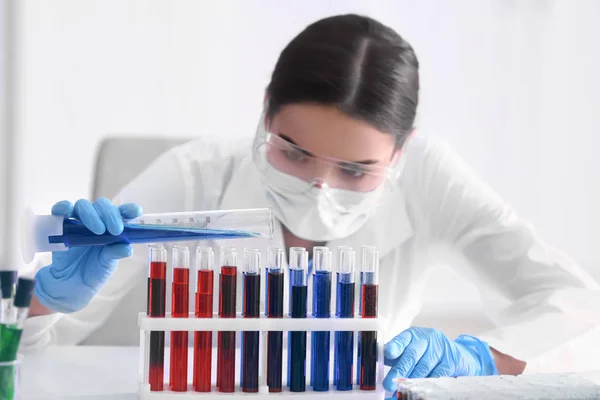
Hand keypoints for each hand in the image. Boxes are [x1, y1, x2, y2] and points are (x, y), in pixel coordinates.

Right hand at [34, 198, 141, 312]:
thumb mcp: (107, 264)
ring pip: (83, 206)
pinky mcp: (60, 225)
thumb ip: (115, 254)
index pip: (122, 212)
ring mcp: (78, 221)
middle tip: (116, 230)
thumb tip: (127, 248)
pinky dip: (63, 207)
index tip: (135, 212)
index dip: (129, 209)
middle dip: (110, 214)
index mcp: (112, 226)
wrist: (71, 284)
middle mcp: (97, 220)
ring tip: (99, 231)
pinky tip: (67, 210)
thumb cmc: (94, 270)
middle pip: (102, 206)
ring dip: (92, 215)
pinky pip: (60, 210)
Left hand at [383, 327, 497, 391]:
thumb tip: (378, 361)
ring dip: (411, 379)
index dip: (395, 346)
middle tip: (389, 383)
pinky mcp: (451, 361)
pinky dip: (426, 383)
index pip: (403, 339)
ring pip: (424, 366)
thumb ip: (397, 355)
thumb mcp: (412, 349)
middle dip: (400, 370)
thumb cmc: (428, 352)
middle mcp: (427, 339)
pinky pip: (437, 374)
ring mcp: (440, 349)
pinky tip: (419, 388)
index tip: (388, 353)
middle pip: (412, 355)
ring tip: (401, 388)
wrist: (456, 354)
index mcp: (414, 335)